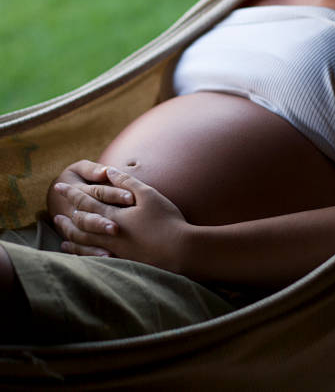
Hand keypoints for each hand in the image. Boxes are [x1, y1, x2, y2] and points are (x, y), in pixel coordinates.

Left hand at [53, 168, 188, 273]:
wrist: (180, 251)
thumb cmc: (166, 220)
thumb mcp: (148, 195)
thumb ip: (126, 182)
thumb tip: (108, 172)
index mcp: (113, 215)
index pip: (86, 202)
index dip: (72, 193)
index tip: (59, 187)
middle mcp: (108, 234)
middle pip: (80, 224)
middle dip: (67, 215)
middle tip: (55, 212)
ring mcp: (113, 250)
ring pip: (84, 242)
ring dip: (70, 235)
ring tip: (62, 232)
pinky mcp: (121, 262)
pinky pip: (92, 257)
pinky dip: (81, 253)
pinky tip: (79, 253)